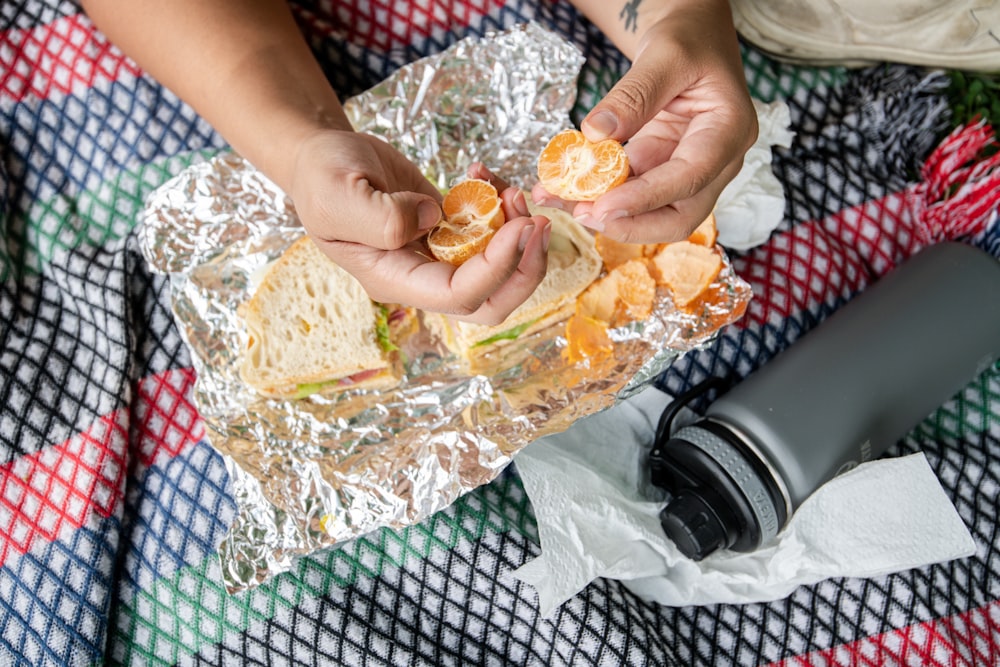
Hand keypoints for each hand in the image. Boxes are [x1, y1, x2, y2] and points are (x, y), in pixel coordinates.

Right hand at [290, 130, 550, 324]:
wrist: (320, 158)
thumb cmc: (321, 176)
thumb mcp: (338, 191)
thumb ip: (381, 216)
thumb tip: (434, 219)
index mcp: (393, 278)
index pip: (458, 295)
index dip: (496, 268)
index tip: (518, 226)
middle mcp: (420, 276)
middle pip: (490, 301)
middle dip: (524, 268)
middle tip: (537, 222)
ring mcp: (438, 254)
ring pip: (498, 268)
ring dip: (517, 233)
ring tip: (512, 190)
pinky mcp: (449, 229)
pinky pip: (489, 231)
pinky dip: (500, 205)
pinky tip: (484, 171)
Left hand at [532, 2, 757, 243]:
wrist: (690, 37)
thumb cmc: (689, 38)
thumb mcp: (664, 55)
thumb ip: (632, 95)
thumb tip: (595, 134)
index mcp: (729, 131)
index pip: (690, 178)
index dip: (646, 198)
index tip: (603, 206)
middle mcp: (716, 161)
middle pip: (679, 215)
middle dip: (629, 223)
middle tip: (582, 214)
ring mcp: (689, 169)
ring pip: (651, 211)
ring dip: (606, 212)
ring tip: (558, 199)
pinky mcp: (662, 170)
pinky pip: (631, 192)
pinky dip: (599, 194)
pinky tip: (564, 188)